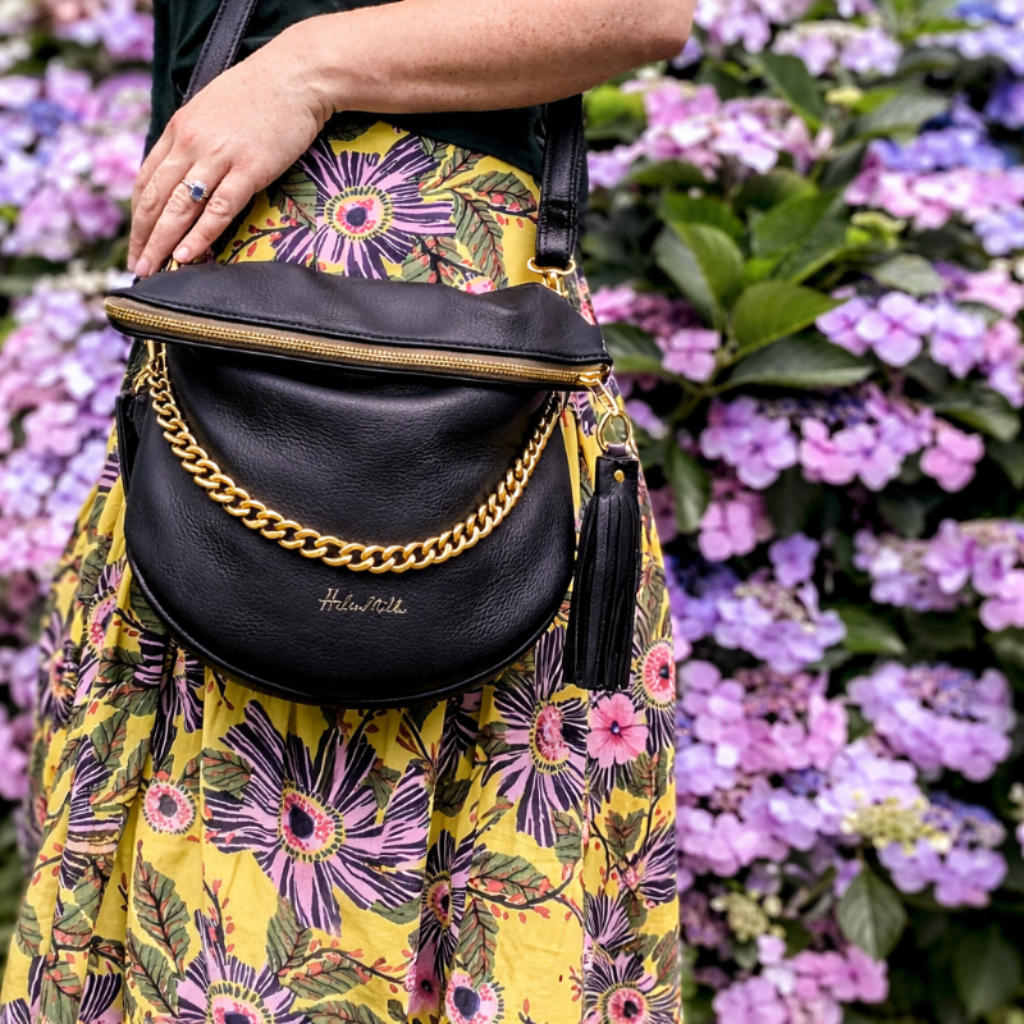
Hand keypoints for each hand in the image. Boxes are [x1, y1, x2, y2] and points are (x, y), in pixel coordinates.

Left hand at [128, 26, 332, 276]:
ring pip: (179, 208)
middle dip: (143, 237)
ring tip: (152, 270)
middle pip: (155, 198)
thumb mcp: (214, 110)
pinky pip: (217, 210)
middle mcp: (190, 143)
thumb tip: (189, 171)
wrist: (297, 75)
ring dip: (162, 242)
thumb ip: (196, 140)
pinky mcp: (249, 170)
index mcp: (179, 129)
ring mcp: (219, 157)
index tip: (137, 241)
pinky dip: (199, 235)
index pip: (147, 180)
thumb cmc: (261, 92)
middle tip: (138, 266)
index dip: (139, 215)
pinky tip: (186, 256)